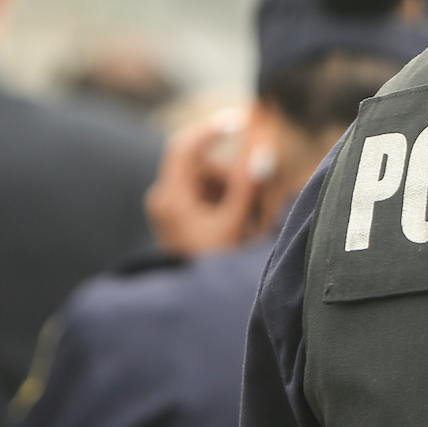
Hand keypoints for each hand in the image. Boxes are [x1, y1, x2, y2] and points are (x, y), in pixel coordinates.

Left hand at [146, 107, 275, 256]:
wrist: (197, 304)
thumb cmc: (214, 266)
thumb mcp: (234, 225)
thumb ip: (246, 187)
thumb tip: (262, 153)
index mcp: (171, 199)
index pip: (184, 147)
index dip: (212, 129)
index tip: (240, 122)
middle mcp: (164, 199)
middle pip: (201, 166)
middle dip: (231, 177)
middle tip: (255, 203)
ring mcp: (170, 207)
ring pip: (206, 180)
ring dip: (231, 192)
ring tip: (245, 224)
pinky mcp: (178, 215)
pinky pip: (204, 195)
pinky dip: (223, 202)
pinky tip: (235, 226)